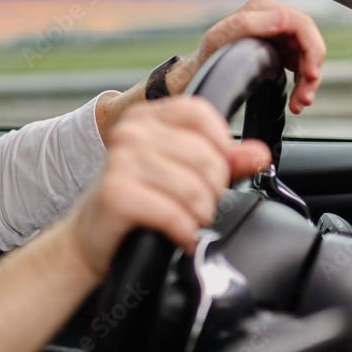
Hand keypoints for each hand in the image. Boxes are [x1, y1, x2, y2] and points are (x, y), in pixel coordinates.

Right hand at [70, 97, 269, 278]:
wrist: (92, 237)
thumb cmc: (137, 201)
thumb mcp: (181, 174)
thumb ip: (223, 161)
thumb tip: (259, 154)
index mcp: (146, 117)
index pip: (201, 114)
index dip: (220, 147)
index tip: (213, 172)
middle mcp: (130, 132)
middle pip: (205, 157)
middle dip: (212, 191)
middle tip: (197, 206)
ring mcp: (120, 161)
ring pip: (193, 189)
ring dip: (198, 216)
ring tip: (185, 221)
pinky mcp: (116, 193)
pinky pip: (174, 214)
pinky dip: (184, 232)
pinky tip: (177, 236)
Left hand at [169, 0, 325, 114]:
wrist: (202, 70)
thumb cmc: (209, 52)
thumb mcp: (220, 38)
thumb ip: (248, 24)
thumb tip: (282, 19)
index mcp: (262, 9)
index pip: (302, 24)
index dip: (312, 48)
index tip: (312, 73)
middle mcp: (274, 18)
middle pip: (308, 43)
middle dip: (312, 72)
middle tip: (306, 97)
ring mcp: (280, 35)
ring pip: (307, 58)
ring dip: (308, 83)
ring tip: (300, 104)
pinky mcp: (282, 51)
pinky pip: (301, 67)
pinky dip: (301, 85)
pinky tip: (296, 101)